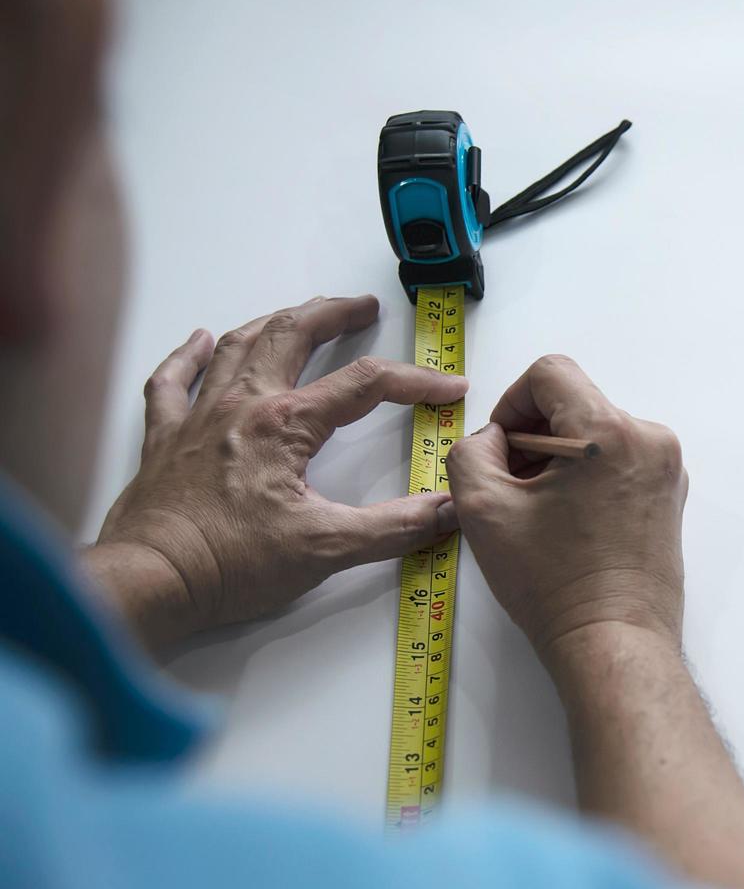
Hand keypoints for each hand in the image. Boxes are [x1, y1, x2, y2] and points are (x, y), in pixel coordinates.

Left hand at [85, 295, 467, 647]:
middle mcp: (242, 405)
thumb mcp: (328, 548)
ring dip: (275, 322)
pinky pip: (172, 381)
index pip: (366, 384)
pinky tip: (197, 340)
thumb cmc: (230, 563)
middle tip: (364, 307)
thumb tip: (448, 510)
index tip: (450, 387)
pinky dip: (187, 355)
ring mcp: (198, 416)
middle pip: (293, 335)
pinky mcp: (165, 438)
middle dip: (334, 314)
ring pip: (238, 344)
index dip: (416, 380)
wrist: (149, 582)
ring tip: (301, 313)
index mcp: (286, 424)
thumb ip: (395, 527)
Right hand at [445, 355, 688, 658]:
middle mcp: (649, 440)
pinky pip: (620, 462)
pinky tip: (569, 524)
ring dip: (560, 460)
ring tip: (540, 513)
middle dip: (535, 437)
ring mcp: (666, 469)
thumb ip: (470, 451)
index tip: (502, 447)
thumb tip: (494, 440)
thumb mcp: (481, 509)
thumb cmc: (553, 583)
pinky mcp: (671, 496)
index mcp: (609, 432)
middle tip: (512, 488)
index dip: (513, 402)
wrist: (613, 642)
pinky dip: (588, 478)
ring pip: (597, 434)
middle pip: (576, 404)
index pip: (552, 373)